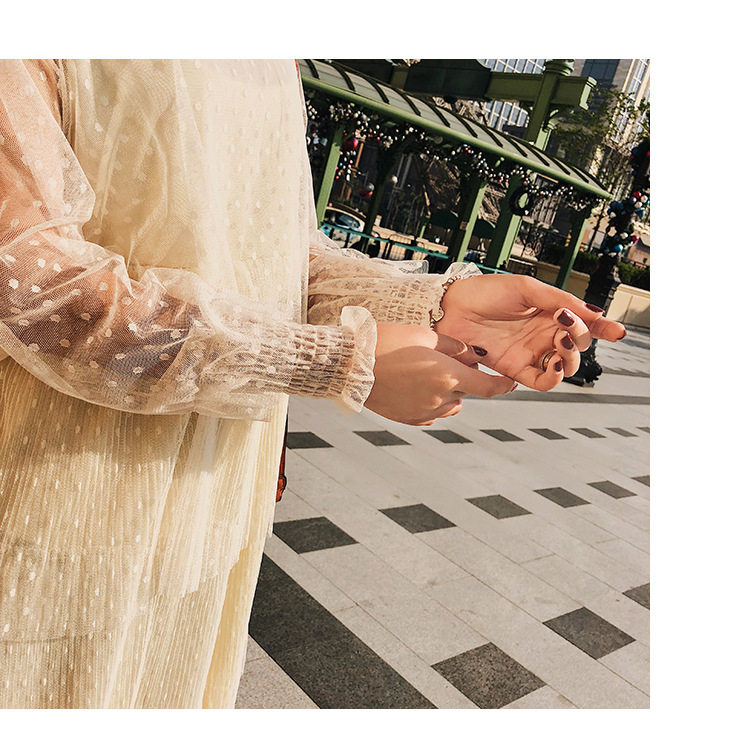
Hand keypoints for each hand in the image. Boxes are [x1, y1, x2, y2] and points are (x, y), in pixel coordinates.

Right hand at [364, 323, 515, 425]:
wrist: (350, 364)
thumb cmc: (386, 343)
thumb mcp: (425, 336)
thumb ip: (455, 347)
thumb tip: (473, 356)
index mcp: (448, 376)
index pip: (488, 387)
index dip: (502, 385)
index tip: (510, 383)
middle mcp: (440, 399)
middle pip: (466, 394)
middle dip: (463, 380)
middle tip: (443, 361)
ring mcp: (423, 412)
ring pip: (449, 406)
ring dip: (447, 393)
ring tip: (424, 374)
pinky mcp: (407, 419)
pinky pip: (429, 414)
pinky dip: (429, 403)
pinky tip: (413, 387)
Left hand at [436, 274, 626, 390]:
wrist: (451, 307)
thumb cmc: (485, 292)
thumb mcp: (528, 289)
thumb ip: (561, 300)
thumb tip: (594, 313)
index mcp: (549, 313)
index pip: (583, 325)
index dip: (602, 329)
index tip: (617, 331)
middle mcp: (542, 335)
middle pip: (577, 347)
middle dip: (582, 338)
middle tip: (567, 325)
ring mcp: (529, 353)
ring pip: (564, 367)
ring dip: (571, 359)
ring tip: (560, 343)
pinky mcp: (513, 369)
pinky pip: (542, 381)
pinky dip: (553, 377)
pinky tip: (553, 364)